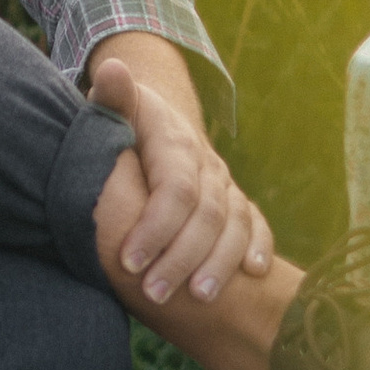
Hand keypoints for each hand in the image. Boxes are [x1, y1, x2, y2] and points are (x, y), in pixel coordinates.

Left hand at [86, 33, 272, 309]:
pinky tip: (254, 274)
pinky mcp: (236, 201)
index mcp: (176, 143)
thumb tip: (110, 72)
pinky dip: (259, 246)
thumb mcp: (112, 107)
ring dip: (221, 263)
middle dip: (183, 257)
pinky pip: (256, 223)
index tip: (128, 261)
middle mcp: (207, 164)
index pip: (175, 188)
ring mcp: (225, 184)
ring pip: (235, 224)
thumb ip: (111, 98)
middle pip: (207, 214)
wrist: (156, 118)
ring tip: (200, 298)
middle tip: (155, 293)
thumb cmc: (122, 122)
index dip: (155, 226)